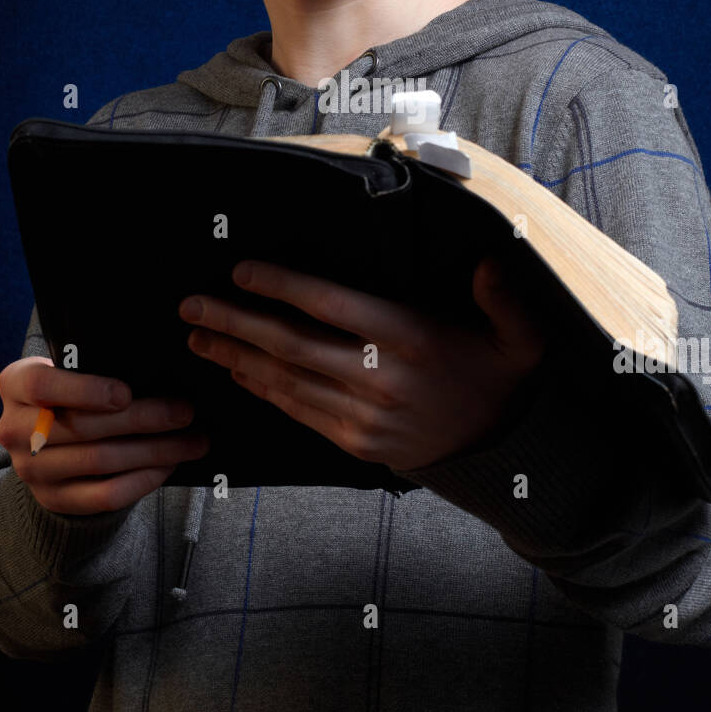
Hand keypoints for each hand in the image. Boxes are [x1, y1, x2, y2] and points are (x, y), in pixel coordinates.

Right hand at [0, 357, 210, 513]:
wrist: (43, 438)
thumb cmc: (70, 390)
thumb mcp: (68, 369)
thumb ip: (95, 366)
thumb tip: (162, 370)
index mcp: (15, 384)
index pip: (42, 386)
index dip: (85, 390)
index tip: (126, 393)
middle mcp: (13, 428)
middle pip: (84, 427)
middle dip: (143, 419)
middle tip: (186, 412)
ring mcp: (31, 469)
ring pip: (100, 461)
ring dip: (154, 451)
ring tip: (193, 441)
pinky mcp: (54, 499)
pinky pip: (105, 495)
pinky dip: (143, 479)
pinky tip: (169, 465)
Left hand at [178, 253, 545, 472]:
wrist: (499, 450)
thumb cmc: (498, 376)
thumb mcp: (519, 337)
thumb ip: (505, 298)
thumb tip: (492, 261)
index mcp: (410, 339)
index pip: (331, 306)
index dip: (281, 286)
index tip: (241, 269)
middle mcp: (379, 378)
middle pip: (292, 344)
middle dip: (235, 322)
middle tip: (191, 305)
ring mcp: (363, 416)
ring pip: (285, 380)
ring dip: (235, 357)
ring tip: (196, 336)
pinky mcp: (353, 442)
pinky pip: (296, 411)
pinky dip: (261, 389)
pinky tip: (235, 370)